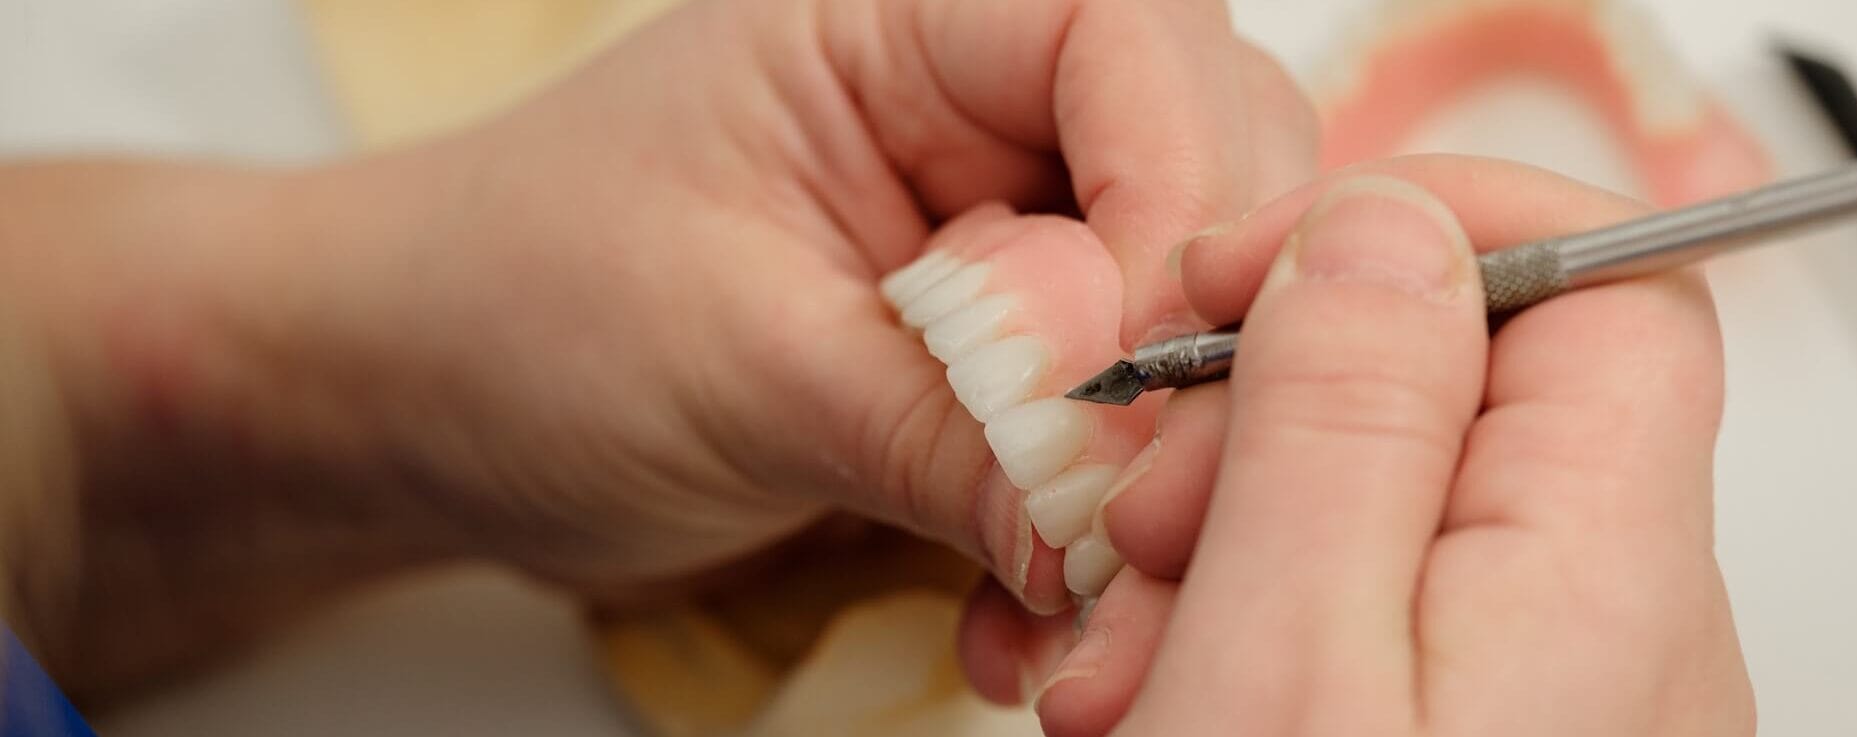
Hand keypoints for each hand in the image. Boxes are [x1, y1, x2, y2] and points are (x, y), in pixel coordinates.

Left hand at [261, 0, 1317, 600]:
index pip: (1123, 40)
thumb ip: (943, 427)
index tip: (1154, 354)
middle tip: (1148, 497)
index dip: (1176, 183)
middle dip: (1202, 336)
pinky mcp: (996, 353)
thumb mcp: (735, 363)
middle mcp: (977, 107)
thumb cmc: (521, 310)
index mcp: (902, 25)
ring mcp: (998, 229)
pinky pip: (1112, 419)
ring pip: (1181, 304)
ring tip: (1075, 593)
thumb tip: (1111, 516)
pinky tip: (1026, 618)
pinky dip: (1092, 527)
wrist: (432, 411)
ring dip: (1156, 459)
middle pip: (1207, 161)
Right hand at [1031, 156, 1752, 735]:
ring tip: (1127, 656)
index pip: (1602, 278)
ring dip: (1233, 541)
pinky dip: (1256, 627)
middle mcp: (1622, 637)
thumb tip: (1384, 231)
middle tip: (1148, 523)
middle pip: (1472, 391)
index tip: (1238, 279)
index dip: (1416, 231)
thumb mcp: (1273, 662)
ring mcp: (1561, 700)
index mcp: (1604, 581)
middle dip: (1271, 418)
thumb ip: (1342, 425)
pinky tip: (1161, 694)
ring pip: (1398, 508)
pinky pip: (1381, 618)